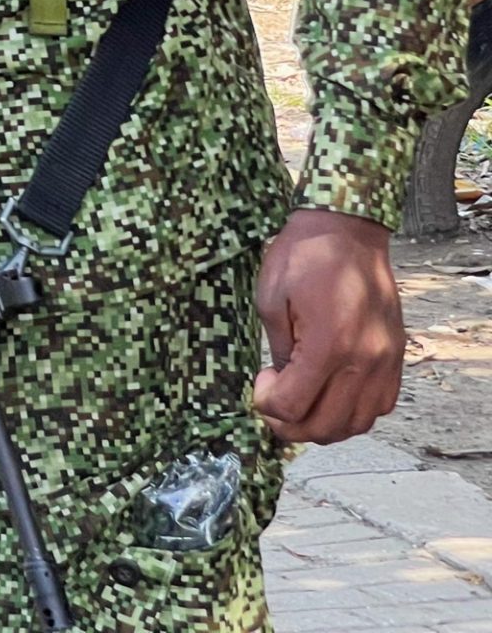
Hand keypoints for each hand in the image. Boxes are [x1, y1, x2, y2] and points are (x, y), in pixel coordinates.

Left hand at [254, 207, 404, 443]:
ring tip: (302, 401)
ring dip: (324, 425)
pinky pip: (379, 406)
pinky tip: (331, 393)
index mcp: (328, 345)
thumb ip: (276, 349)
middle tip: (273, 404)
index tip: (260, 380)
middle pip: (327, 427)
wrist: (348, 231)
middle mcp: (364, 361)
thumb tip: (279, 384)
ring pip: (357, 424)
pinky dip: (353, 412)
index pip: (293, 406)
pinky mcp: (396, 357)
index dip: (266, 404)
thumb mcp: (271, 299)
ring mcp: (385, 362)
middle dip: (291, 426)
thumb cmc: (303, 257)